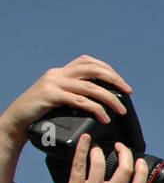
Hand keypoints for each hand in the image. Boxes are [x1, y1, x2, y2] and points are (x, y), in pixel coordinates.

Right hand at [0, 55, 130, 182]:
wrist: (17, 121)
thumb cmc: (41, 113)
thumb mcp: (59, 98)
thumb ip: (75, 94)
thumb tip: (101, 100)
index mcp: (61, 72)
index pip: (88, 61)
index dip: (108, 70)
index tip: (122, 84)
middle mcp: (58, 74)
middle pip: (93, 69)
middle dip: (114, 79)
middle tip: (128, 92)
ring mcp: (54, 83)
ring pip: (90, 86)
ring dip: (110, 98)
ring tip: (121, 110)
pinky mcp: (51, 95)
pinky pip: (80, 100)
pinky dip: (96, 109)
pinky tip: (104, 118)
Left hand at [43, 134, 146, 182]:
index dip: (141, 170)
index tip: (139, 161)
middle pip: (125, 170)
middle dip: (125, 153)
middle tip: (120, 147)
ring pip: (102, 164)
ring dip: (100, 150)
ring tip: (97, 147)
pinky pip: (80, 165)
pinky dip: (82, 149)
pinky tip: (84, 141)